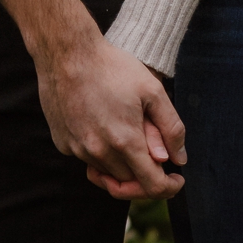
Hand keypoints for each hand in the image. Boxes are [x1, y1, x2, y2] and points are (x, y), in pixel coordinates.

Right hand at [39, 33, 186, 200]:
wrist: (67, 54)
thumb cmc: (114, 68)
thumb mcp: (153, 91)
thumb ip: (170, 127)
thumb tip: (179, 159)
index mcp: (125, 141)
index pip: (151, 186)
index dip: (169, 188)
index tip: (177, 179)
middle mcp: (99, 152)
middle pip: (129, 182)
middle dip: (148, 176)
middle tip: (160, 158)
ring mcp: (78, 150)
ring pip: (107, 173)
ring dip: (124, 167)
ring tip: (134, 143)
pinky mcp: (63, 143)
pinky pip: (87, 160)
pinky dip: (102, 156)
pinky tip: (108, 132)